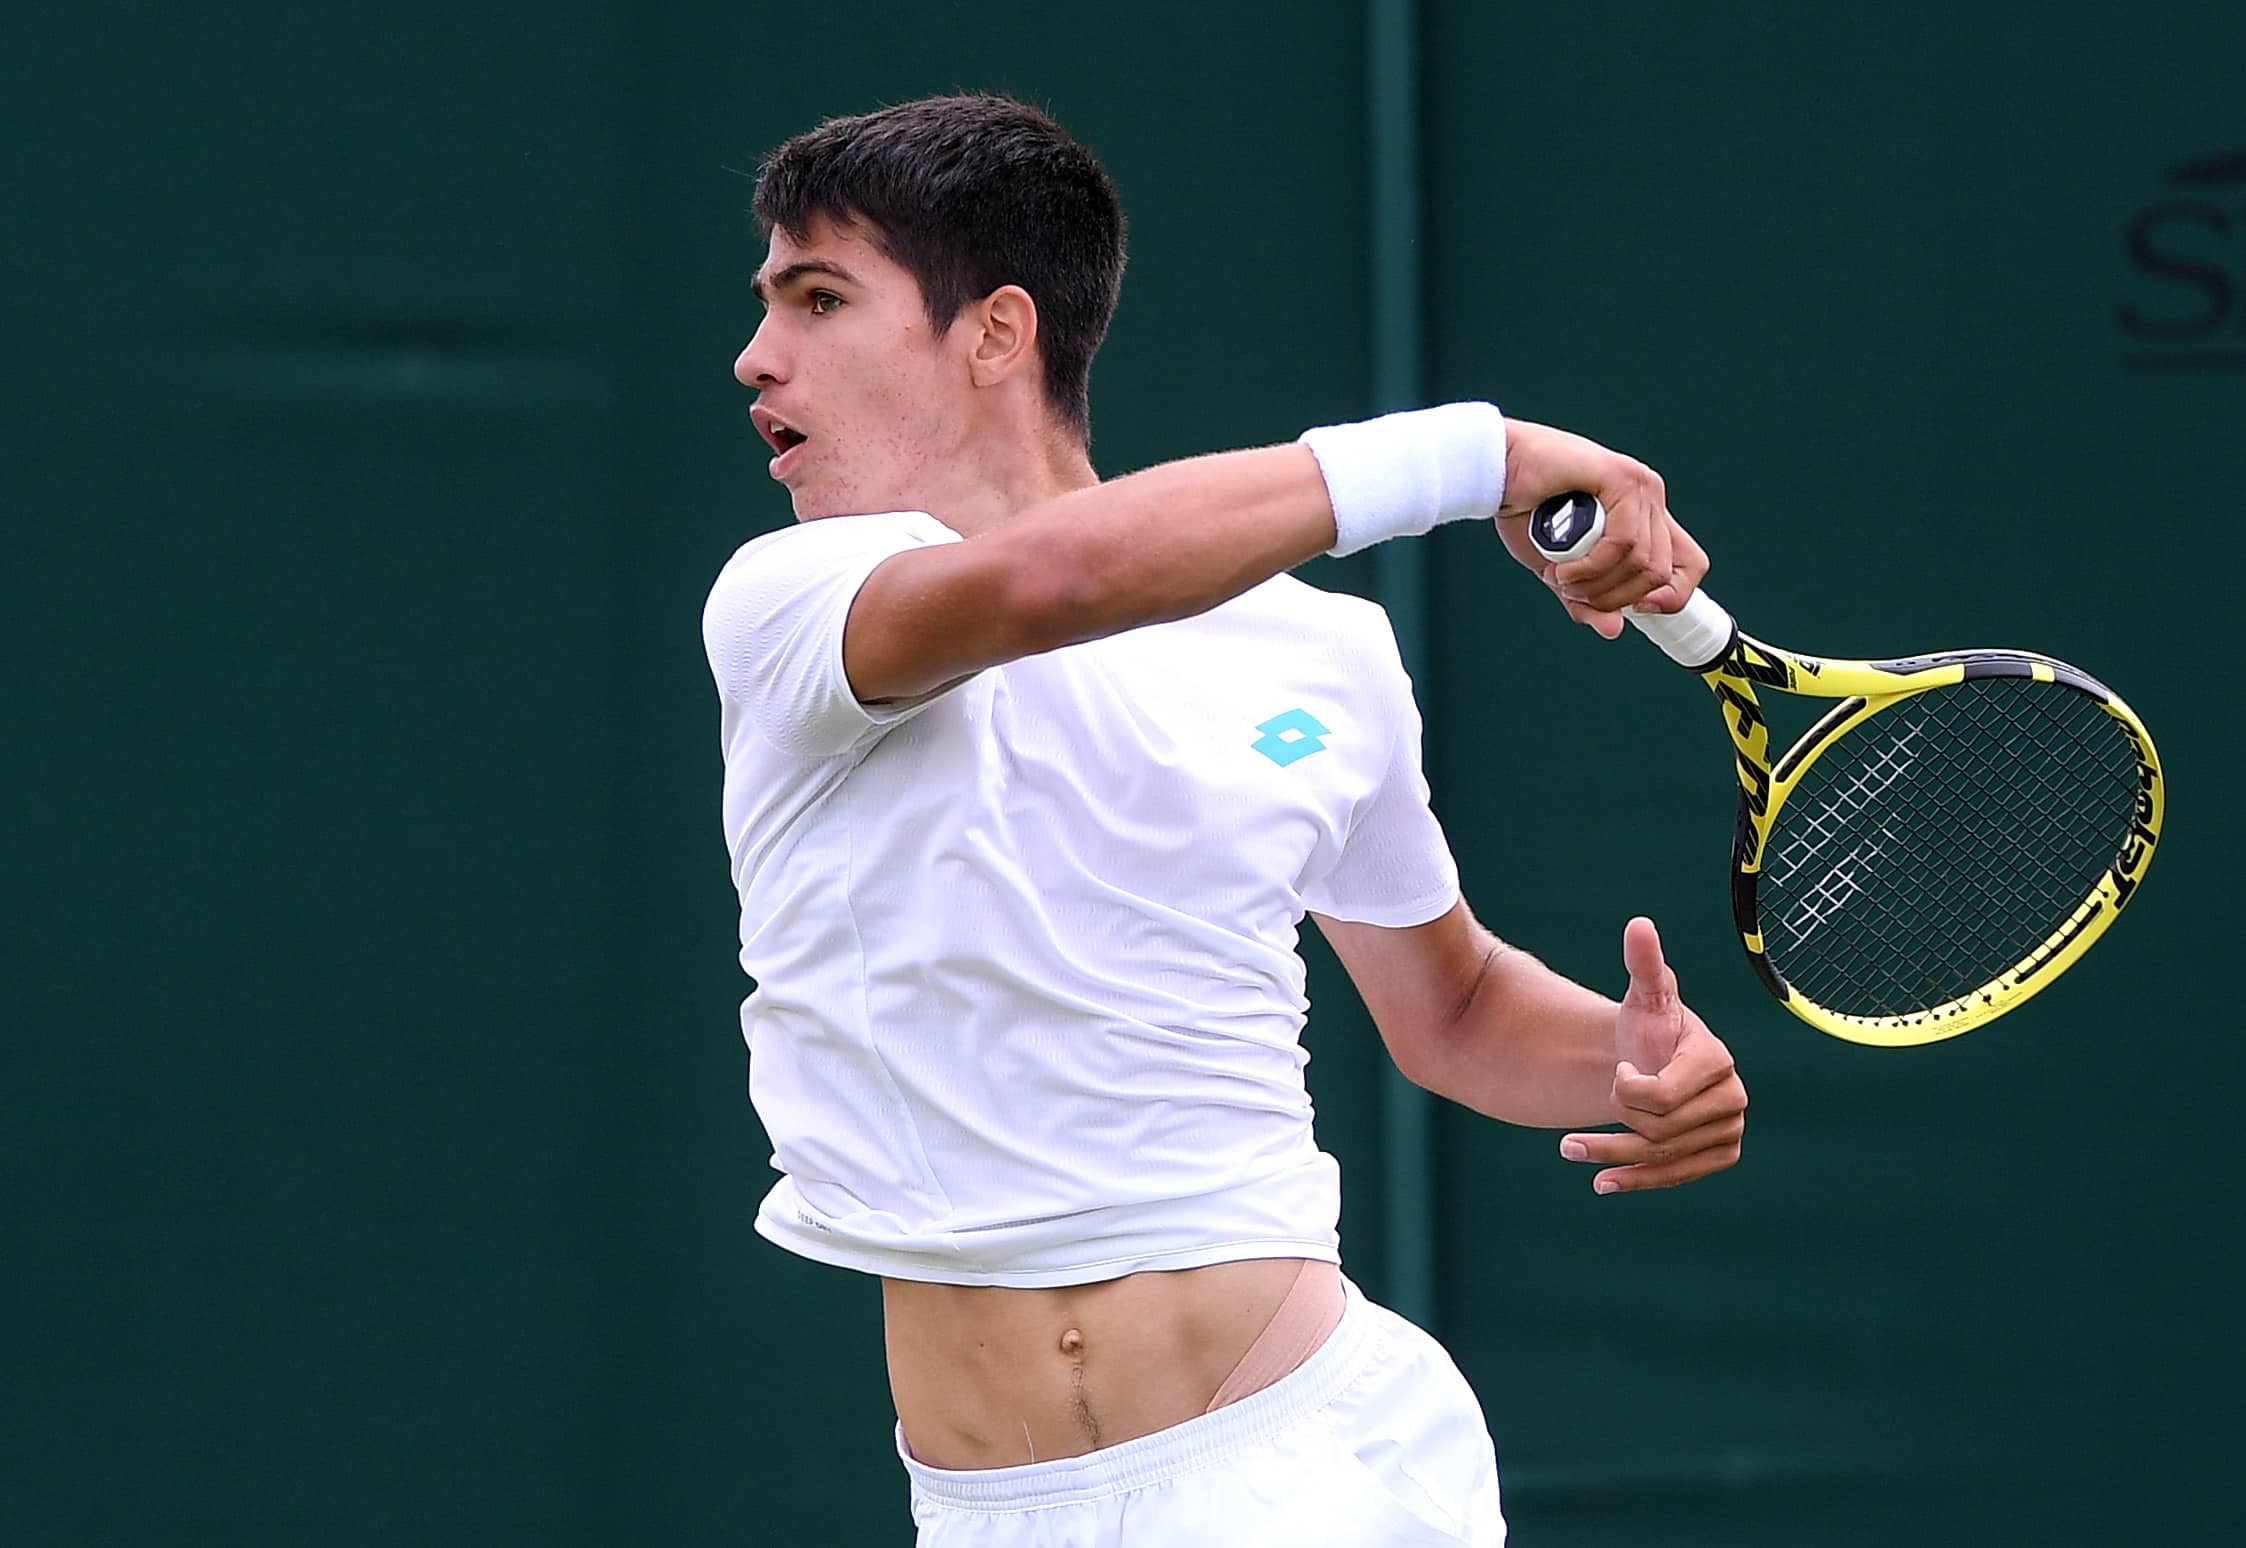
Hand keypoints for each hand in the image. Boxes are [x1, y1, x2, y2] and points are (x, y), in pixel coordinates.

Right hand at [1492, 419, 1708, 638]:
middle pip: (1661, 572)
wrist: (1498, 471)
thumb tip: (1614, 630)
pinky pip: (1622, 541)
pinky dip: (1590, 566)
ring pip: (1641, 561)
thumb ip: (1587, 598)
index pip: (1689, 565)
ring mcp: (1640, 487)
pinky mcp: (1623, 478)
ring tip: (1559, 578)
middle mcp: (1650, 500)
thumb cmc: (1525, 511)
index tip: (1635, 609)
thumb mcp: (1561, 571)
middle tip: (1572, 593)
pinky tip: (1563, 569)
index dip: (1672, 596)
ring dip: (1595, 583)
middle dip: (1613, 597)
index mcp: (1643, 519)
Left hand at [1559, 917, 1746, 1193]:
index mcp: (1715, 1058)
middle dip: (1618, 1119)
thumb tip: (1639, 924)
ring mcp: (1729, 1131)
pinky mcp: (1720, 1156)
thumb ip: (1644, 964)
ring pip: (1662, 1155)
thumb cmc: (1650, 1026)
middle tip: (1599, 1104)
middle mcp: (1732, 1097)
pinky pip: (1677, 1176)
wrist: (1657, 1060)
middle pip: (1658, 1128)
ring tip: (1568, 1151)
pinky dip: (1638, 1181)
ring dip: (1611, 1157)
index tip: (1619, 1070)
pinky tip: (1600, 1184)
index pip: (1662, 1095)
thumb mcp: (1645, 995)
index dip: (1627, 1089)